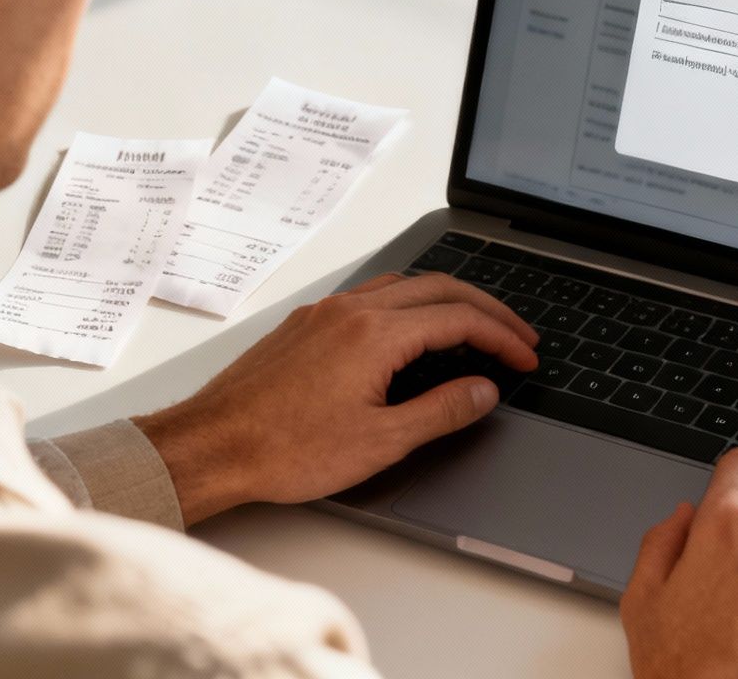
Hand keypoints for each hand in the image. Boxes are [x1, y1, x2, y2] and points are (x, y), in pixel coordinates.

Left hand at [131, 272, 538, 524]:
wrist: (212, 446)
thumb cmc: (284, 450)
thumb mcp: (380, 442)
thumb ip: (441, 411)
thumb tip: (483, 390)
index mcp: (375, 334)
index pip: (459, 319)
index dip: (502, 337)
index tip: (525, 358)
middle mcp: (350, 310)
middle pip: (438, 289)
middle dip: (486, 310)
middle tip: (516, 337)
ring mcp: (324, 313)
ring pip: (403, 287)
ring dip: (446, 301)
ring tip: (474, 330)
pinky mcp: (305, 325)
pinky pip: (371, 297)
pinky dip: (409, 306)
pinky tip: (413, 335)